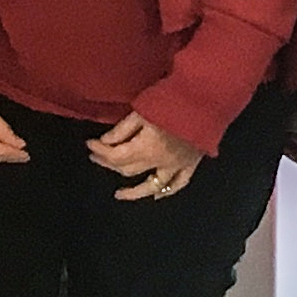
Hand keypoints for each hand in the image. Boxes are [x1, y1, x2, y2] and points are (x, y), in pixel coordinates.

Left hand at [88, 109, 207, 201]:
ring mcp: (176, 166)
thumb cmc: (172, 101)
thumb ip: (122, 130)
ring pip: (152, 186)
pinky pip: (178, 184)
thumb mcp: (141, 111)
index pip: (116, 156)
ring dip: (134, 191)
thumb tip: (105, 142)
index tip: (90, 144)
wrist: (206, 100)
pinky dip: (166, 191)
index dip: (99, 151)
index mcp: (146, 148)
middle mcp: (159, 162)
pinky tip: (155, 195)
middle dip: (110, 164)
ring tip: (119, 194)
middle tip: (98, 157)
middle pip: (128, 170)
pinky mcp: (191, 165)